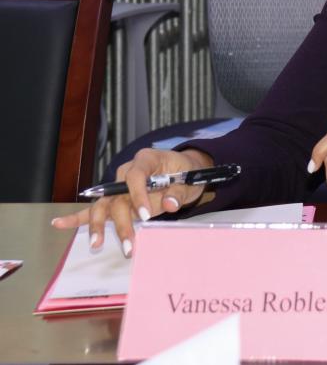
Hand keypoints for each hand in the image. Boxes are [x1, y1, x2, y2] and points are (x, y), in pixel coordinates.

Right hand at [50, 148, 213, 256]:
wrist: (183, 169)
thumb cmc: (186, 172)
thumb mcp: (189, 180)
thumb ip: (178, 193)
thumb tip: (168, 205)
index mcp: (146, 160)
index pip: (135, 176)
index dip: (138, 195)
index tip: (145, 216)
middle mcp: (127, 172)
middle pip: (117, 196)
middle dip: (121, 222)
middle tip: (130, 244)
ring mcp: (118, 186)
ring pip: (104, 205)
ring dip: (99, 225)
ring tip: (96, 244)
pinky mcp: (116, 199)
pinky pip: (94, 208)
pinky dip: (78, 218)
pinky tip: (58, 224)